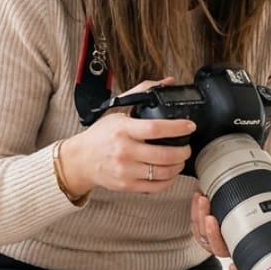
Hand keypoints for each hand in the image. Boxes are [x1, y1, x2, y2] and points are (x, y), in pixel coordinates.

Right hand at [61, 77, 195, 195]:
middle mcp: (124, 151)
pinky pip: (156, 187)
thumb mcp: (118, 111)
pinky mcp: (127, 185)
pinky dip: (169, 180)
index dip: (178, 128)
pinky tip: (170, 172)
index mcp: (123, 129)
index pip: (156, 128)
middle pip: (164, 154)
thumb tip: (169, 82)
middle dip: (183, 151)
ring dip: (178, 166)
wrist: (80, 160)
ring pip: (163, 172)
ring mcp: (126, 170)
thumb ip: (142, 94)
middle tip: (187, 147)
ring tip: (180, 159)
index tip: (190, 126)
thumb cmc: (101, 135)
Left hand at [192, 179, 270, 269]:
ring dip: (200, 217)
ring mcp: (216, 238)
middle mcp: (231, 246)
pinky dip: (195, 210)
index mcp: (247, 247)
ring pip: (203, 235)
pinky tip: (199, 195)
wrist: (248, 204)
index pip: (242, 263)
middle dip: (210, 232)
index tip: (233, 267)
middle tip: (210, 216)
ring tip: (203, 198)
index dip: (237, 268)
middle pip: (216, 247)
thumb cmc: (263, 209)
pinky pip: (196, 223)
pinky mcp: (205, 228)